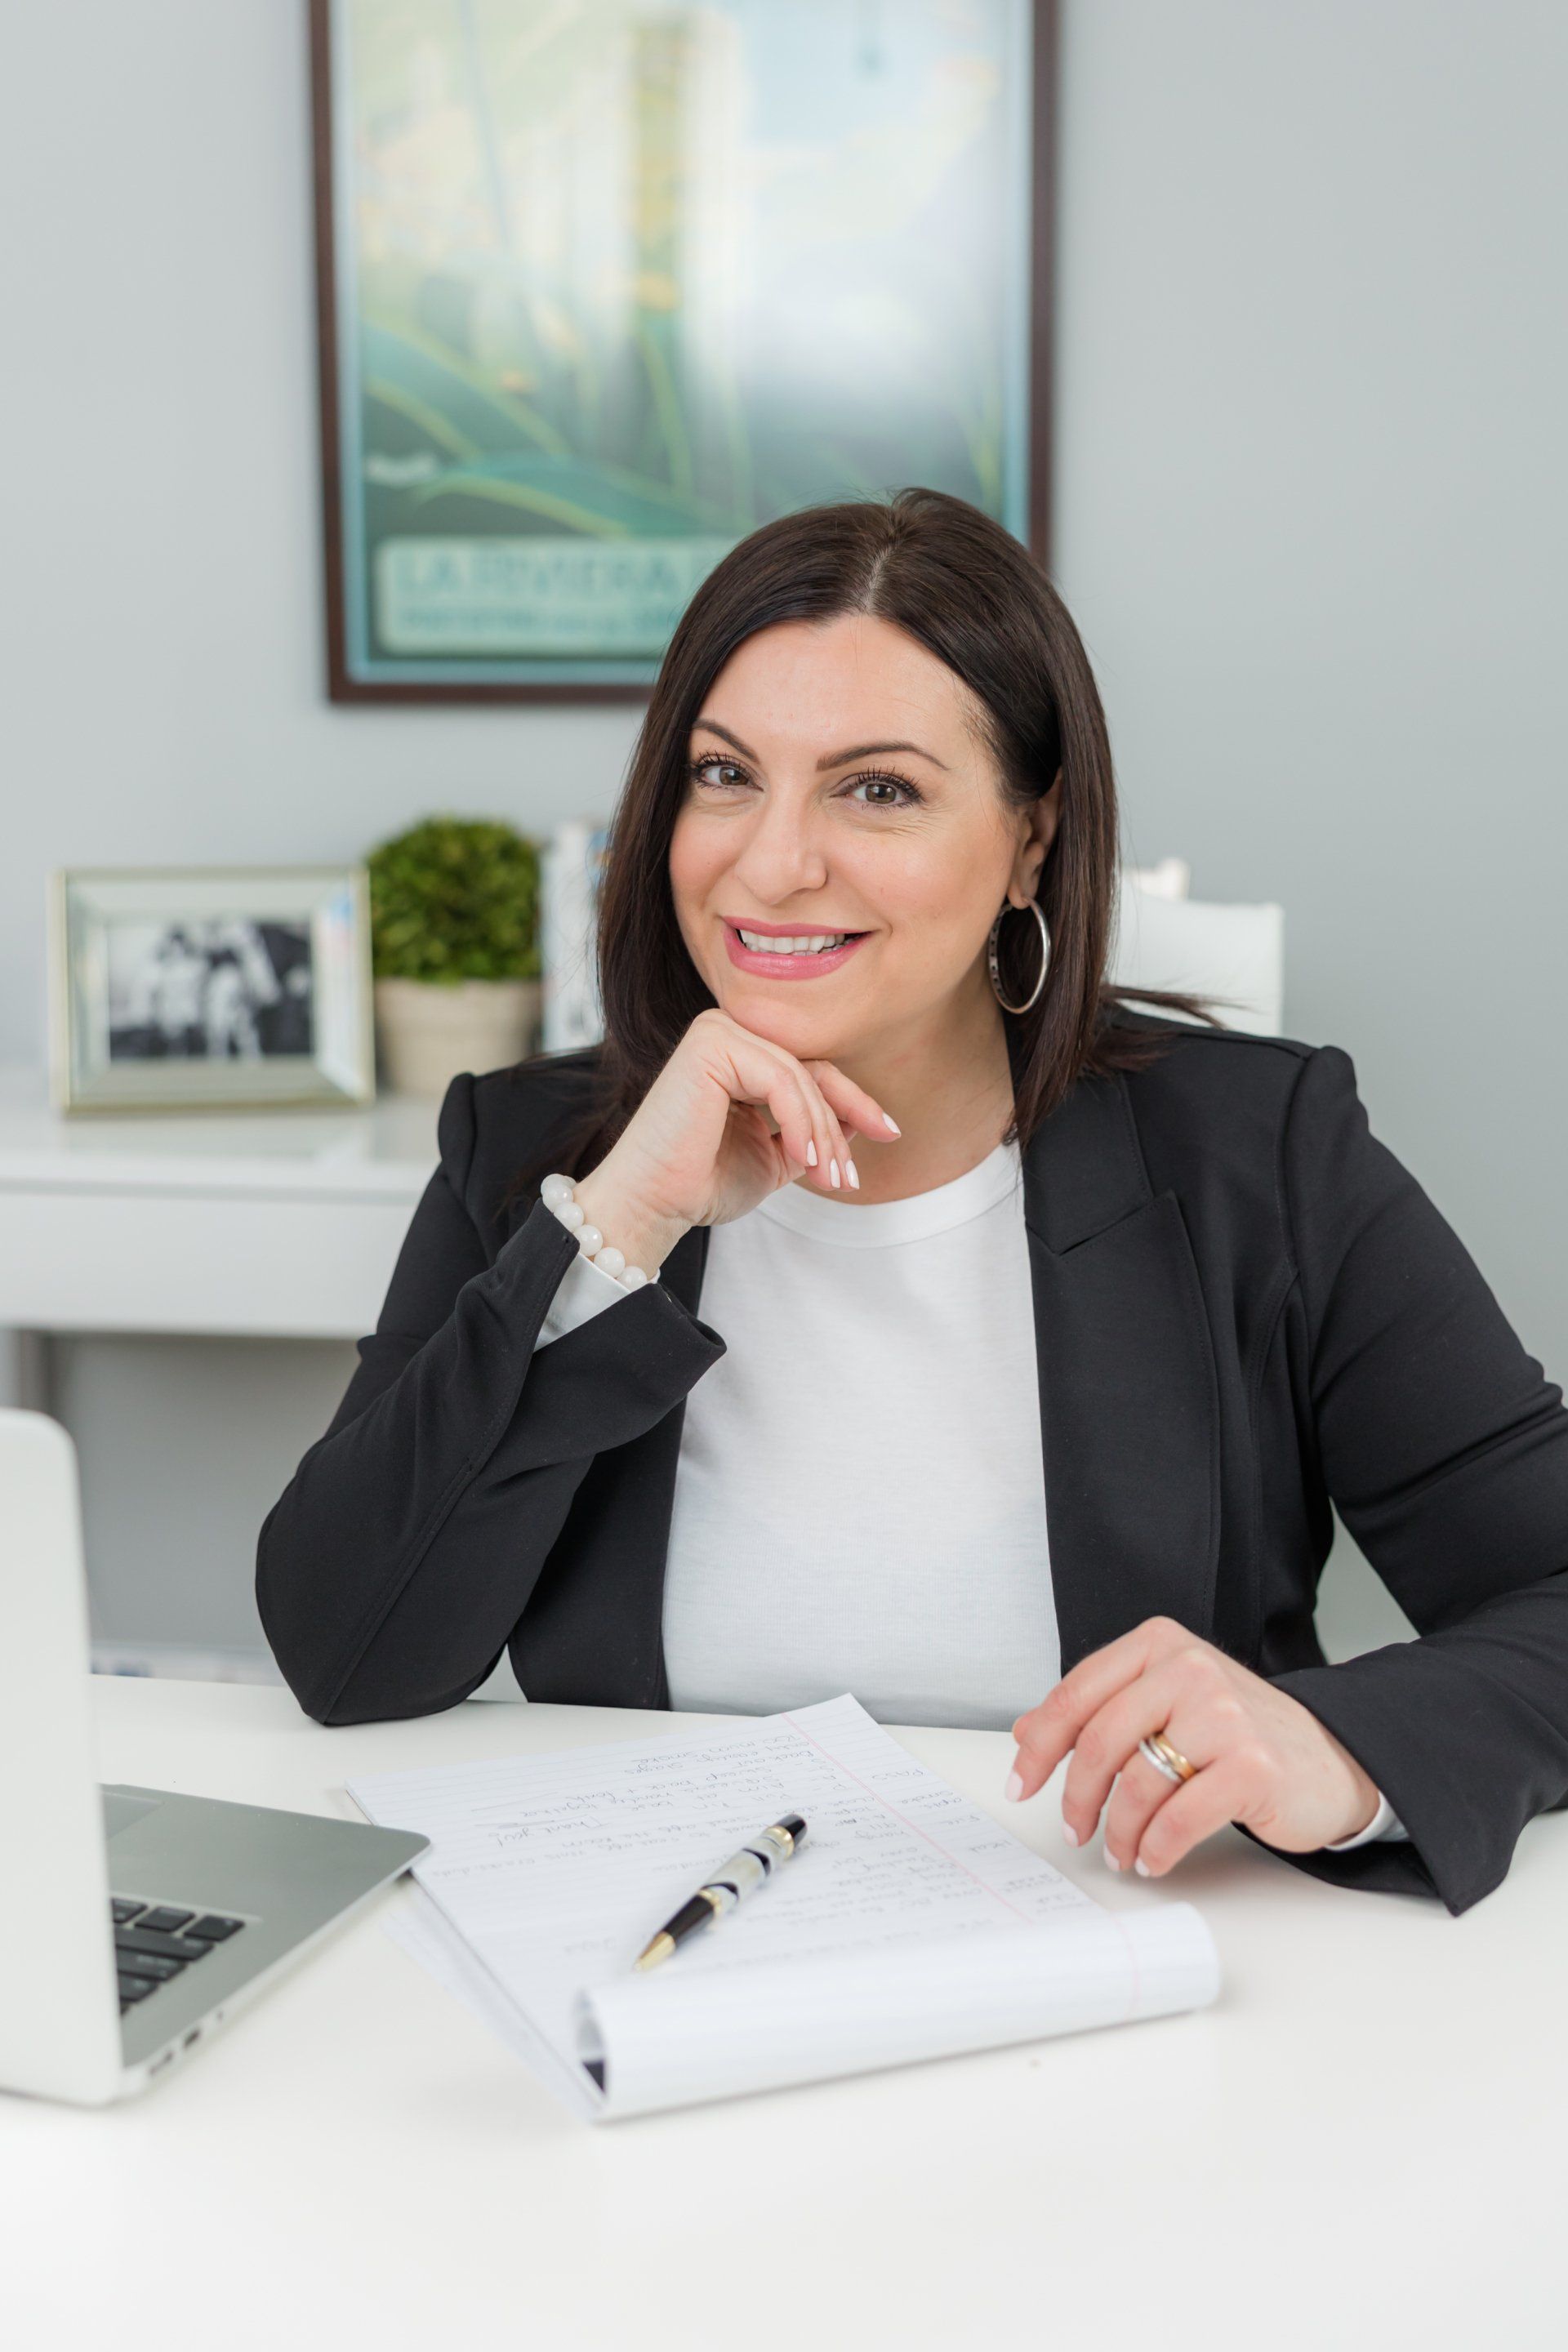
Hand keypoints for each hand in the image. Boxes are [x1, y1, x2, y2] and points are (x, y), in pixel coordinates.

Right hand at [573, 1008, 899, 1274]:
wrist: (653, 1205)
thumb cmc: (702, 1184)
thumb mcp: (775, 1156)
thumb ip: (812, 1132)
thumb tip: (860, 1119)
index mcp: (739, 1055)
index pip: (811, 1070)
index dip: (854, 1103)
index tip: (890, 1134)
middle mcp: (727, 1033)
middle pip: (812, 1069)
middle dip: (843, 1123)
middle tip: (849, 1177)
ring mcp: (718, 1032)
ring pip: (801, 1077)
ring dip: (823, 1134)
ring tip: (829, 1179)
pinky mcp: (712, 1043)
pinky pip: (781, 1079)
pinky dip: (801, 1122)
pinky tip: (804, 1161)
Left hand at [1006, 1617, 1380, 1875]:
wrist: (1332, 1758)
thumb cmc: (1241, 1733)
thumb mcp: (1166, 1703)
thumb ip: (1101, 1710)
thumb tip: (1027, 1732)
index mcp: (1160, 1645)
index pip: (1076, 1693)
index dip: (1040, 1745)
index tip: (1021, 1784)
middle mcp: (1190, 1669)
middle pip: (1100, 1740)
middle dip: (1077, 1797)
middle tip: (1073, 1829)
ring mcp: (1224, 1715)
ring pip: (1137, 1784)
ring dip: (1119, 1832)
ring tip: (1122, 1851)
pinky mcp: (1252, 1765)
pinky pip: (1178, 1819)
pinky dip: (1156, 1849)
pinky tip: (1153, 1859)